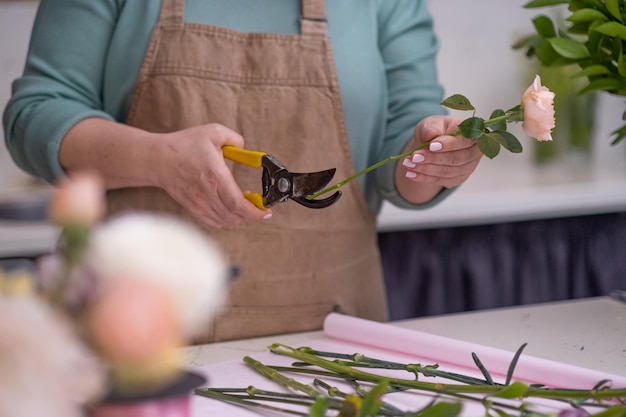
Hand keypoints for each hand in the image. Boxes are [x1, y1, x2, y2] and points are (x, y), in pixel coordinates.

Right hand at [152, 123, 271, 227]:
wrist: (157, 159)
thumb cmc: (185, 145)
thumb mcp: (213, 132)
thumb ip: (235, 139)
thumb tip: (247, 151)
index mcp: (215, 175)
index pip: (238, 203)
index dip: (255, 212)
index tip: (266, 211)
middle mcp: (207, 193)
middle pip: (234, 216)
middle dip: (251, 214)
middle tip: (258, 206)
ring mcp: (198, 203)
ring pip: (226, 221)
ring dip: (239, 217)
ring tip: (243, 204)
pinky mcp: (192, 208)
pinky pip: (214, 222)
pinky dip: (226, 220)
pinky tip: (229, 209)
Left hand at [395, 115, 482, 202]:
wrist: (432, 144)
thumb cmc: (436, 129)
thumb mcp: (432, 122)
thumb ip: (432, 127)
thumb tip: (431, 134)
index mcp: (473, 133)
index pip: (464, 141)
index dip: (449, 145)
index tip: (431, 146)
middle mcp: (475, 151)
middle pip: (456, 159)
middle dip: (433, 159)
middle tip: (415, 156)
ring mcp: (468, 167)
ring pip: (447, 172)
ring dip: (426, 169)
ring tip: (408, 164)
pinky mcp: (458, 178)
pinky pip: (441, 181)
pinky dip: (424, 178)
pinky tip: (411, 174)